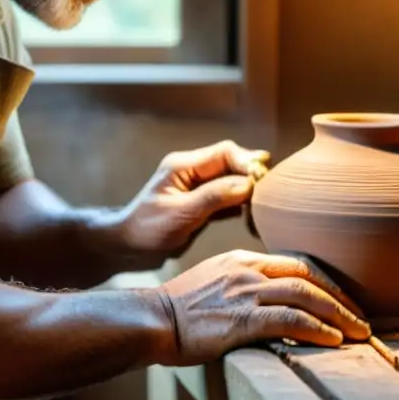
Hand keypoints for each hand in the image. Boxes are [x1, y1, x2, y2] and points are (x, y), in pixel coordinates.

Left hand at [115, 140, 269, 267]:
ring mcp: (197, 187)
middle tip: (270, 189)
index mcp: (184, 165)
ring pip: (231, 180)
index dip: (247, 161)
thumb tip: (247, 184)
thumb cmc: (147, 229)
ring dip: (248, 188)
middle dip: (251, 173)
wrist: (128, 247)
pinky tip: (252, 213)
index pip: (224, 152)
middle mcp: (193, 171)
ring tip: (265, 201)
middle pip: (230, 163)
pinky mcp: (201, 204)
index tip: (262, 177)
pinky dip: (240, 202)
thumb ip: (213, 197)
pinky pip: (227, 197)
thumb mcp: (181, 213)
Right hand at [150, 250, 370, 365]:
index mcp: (243, 259)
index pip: (296, 262)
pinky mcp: (242, 319)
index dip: (326, 281)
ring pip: (306, 295)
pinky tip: (333, 341)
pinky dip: (317, 328)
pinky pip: (290, 319)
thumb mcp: (214, 281)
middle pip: (308, 275)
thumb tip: (270, 300)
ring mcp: (245, 293)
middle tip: (360, 319)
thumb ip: (243, 283)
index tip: (343, 300)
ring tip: (357, 333)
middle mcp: (248, 270)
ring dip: (338, 315)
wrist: (152, 320)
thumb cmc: (180, 309)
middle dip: (340, 298)